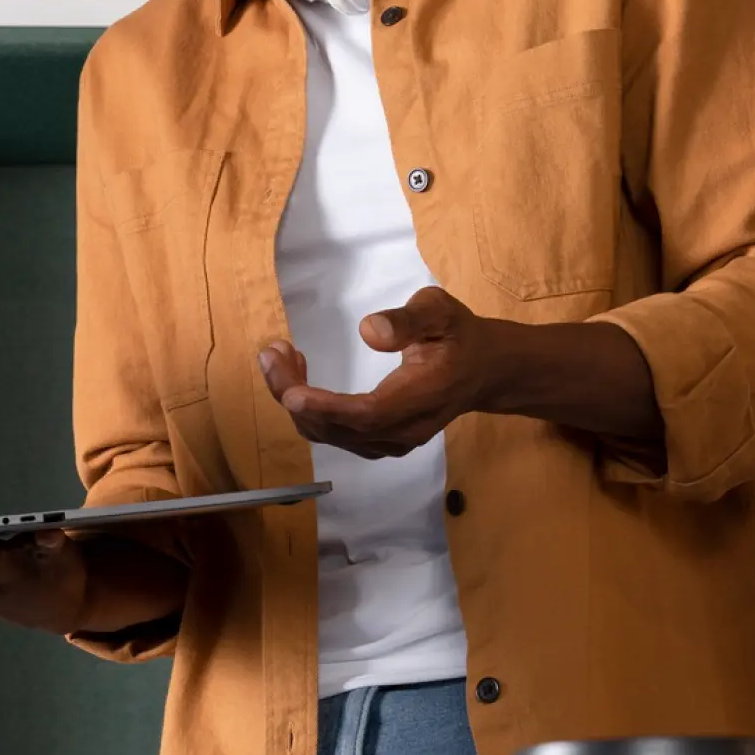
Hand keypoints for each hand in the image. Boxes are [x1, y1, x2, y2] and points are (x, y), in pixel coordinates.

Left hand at [259, 288, 500, 458]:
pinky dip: (310, 412)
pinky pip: (336, 435)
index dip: (326, 407)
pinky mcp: (381, 443)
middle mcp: (405, 429)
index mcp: (423, 396)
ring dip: (296, 402)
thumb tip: (369, 332)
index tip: (290, 392)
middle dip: (294, 396)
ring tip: (278, 358)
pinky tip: (299, 380)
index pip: (368, 414)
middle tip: (271, 354)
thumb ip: (408, 319)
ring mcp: (393, 442)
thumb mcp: (441, 311)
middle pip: (340, 428)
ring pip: (331, 435)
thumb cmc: (458, 335)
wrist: (483, 371)